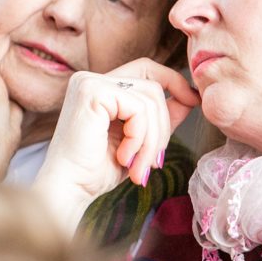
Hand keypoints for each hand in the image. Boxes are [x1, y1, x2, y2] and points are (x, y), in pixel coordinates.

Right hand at [34, 58, 199, 232]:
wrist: (68, 190)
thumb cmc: (96, 171)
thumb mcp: (137, 141)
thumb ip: (158, 118)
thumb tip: (190, 97)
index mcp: (100, 88)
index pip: (146, 69)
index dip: (173, 81)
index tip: (192, 101)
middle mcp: (91, 79)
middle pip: (152, 85)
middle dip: (163, 126)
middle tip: (155, 161)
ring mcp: (90, 83)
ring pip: (150, 98)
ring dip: (152, 140)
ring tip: (138, 166)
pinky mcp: (92, 92)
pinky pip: (138, 108)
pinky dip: (140, 137)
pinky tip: (124, 156)